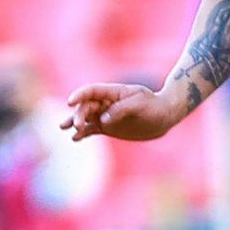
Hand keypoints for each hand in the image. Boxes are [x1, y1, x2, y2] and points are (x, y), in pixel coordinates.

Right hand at [61, 84, 180, 141]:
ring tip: (65, 127)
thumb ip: (121, 110)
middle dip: (78, 114)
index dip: (80, 95)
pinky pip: (91, 129)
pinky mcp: (107, 127)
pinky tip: (75, 138)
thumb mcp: (140, 104)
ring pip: (85, 118)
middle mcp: (106, 103)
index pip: (92, 91)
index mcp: (113, 92)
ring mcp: (106, 115)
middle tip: (77, 125)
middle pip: (86, 106)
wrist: (163, 117)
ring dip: (75, 122)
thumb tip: (103, 120)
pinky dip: (82, 133)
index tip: (70, 101)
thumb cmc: (154, 106)